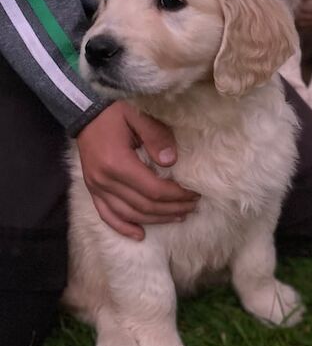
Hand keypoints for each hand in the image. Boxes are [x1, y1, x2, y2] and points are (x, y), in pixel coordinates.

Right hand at [76, 101, 198, 239]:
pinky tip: (140, 234)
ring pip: (129, 214)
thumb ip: (156, 137)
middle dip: (172, 209)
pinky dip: (123, 227)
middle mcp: (105, 180)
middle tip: (193, 206)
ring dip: (155, 219)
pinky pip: (107, 214)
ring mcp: (96, 187)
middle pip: (144, 205)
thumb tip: (171, 162)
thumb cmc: (114, 111)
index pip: (153, 189)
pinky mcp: (92, 189)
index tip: (194, 194)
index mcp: (117, 163)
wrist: (84, 110)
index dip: (176, 196)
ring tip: (178, 217)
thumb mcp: (138, 115)